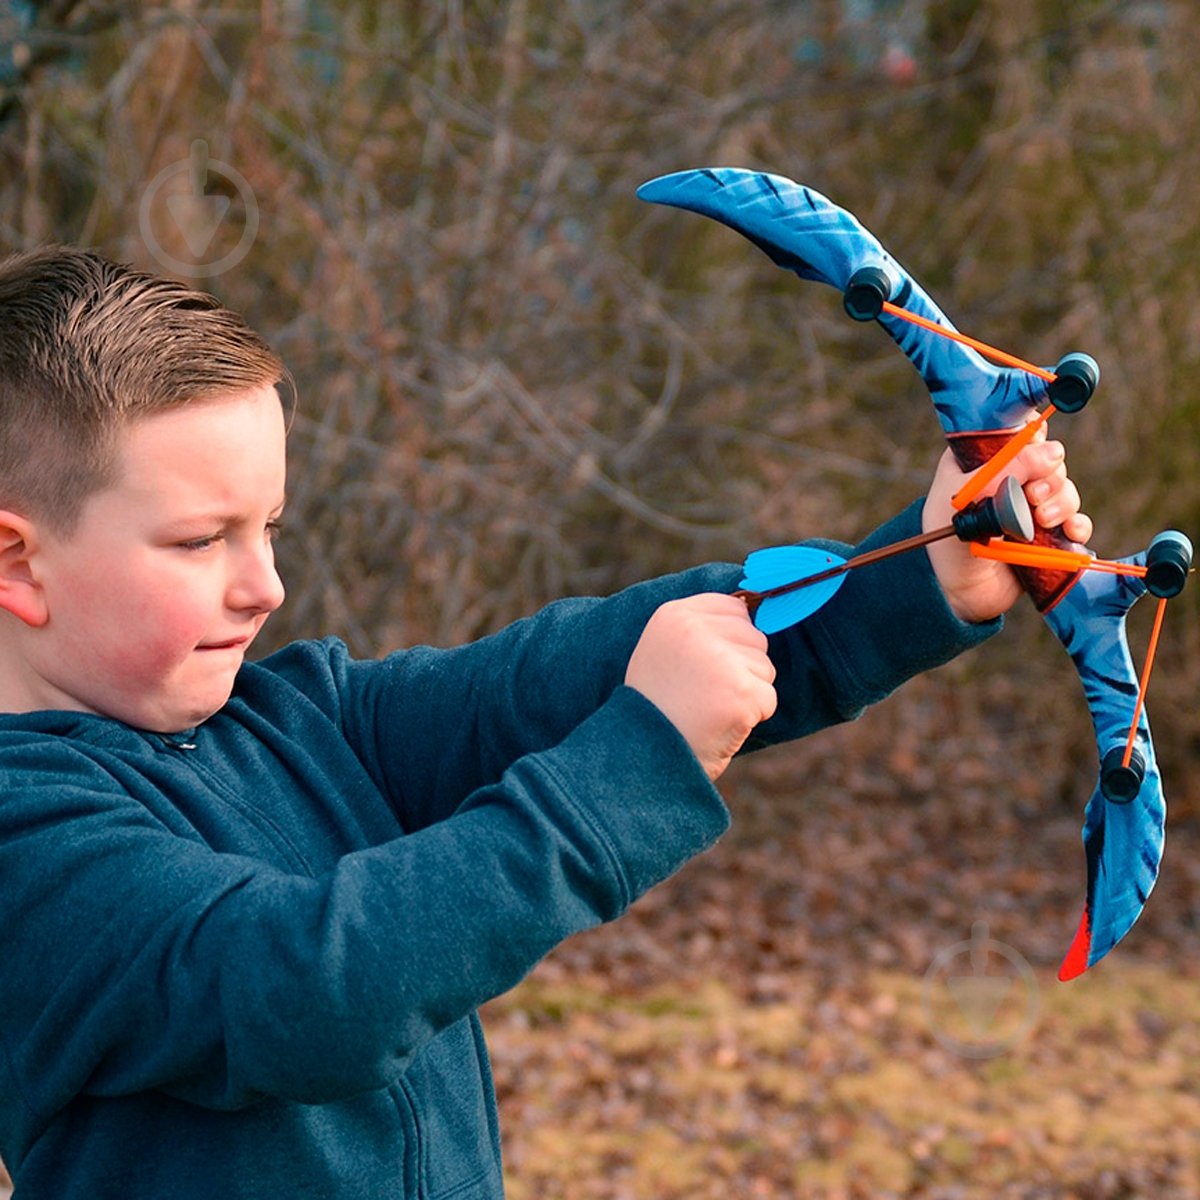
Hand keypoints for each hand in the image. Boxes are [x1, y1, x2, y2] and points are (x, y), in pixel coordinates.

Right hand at [625, 594, 777, 780]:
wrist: (643, 755)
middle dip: (741, 667)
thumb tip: (749, 613)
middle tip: (705, 693)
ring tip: (709, 708)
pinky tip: (721, 722)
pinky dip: (752, 717)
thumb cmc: (657, 705)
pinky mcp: (740, 691)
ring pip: (764, 667)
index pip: (734, 608)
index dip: (729, 641)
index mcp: (675, 615)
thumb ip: (700, 628)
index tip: (706, 667)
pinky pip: (768, 698)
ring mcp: (720, 659)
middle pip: (754, 637)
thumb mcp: (663, 649)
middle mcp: (696, 629)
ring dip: (746, 692)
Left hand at [923, 435, 1093, 622]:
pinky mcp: (1045, 536)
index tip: (1036, 445)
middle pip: (1050, 460)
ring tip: (1041, 520)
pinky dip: (1077, 525)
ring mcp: (1028, 509)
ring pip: (1065, 490)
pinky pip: (1075, 523)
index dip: (1033, 435)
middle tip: (1032, 498)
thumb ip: (1006, 471)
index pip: (1017, 431)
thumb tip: (1054, 452)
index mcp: (982, 461)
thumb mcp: (966, 496)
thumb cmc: (945, 539)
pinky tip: (1069, 532)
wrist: (953, 592)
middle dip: (1049, 477)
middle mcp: (1009, 480)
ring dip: (1062, 502)